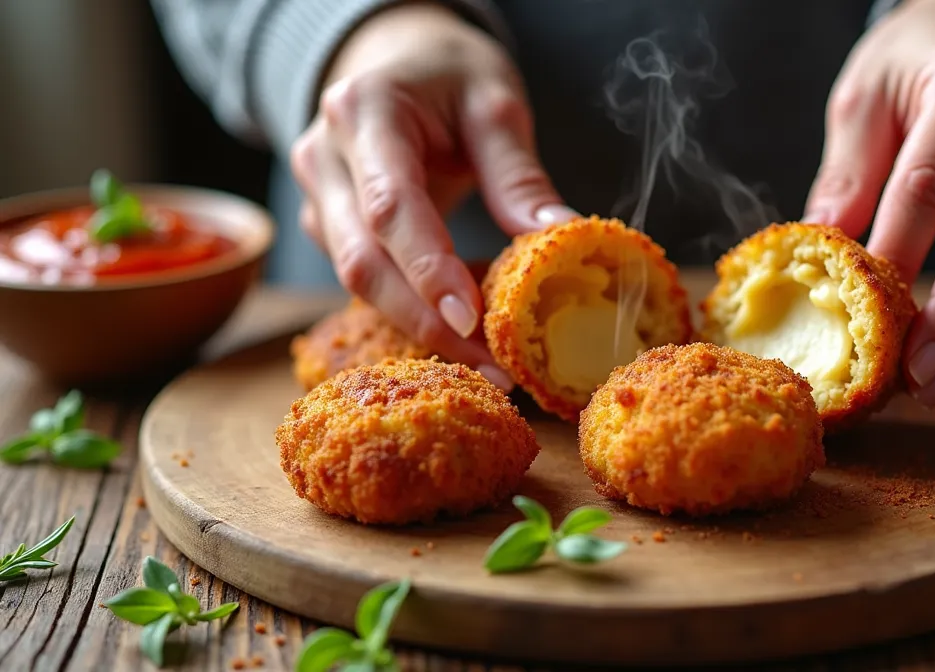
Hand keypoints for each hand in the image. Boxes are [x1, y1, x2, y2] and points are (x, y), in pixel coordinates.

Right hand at [290, 3, 577, 388]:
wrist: (397, 56)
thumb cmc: (447, 73)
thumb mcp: (493, 102)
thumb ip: (517, 171)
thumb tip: (558, 235)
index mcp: (364, 113)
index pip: (391, 206)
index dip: (428, 269)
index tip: (473, 319)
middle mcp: (324, 156)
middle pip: (361, 259)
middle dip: (426, 321)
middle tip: (491, 366)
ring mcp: (318, 194)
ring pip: (356, 278)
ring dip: (420, 325)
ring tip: (486, 362)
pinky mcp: (328, 223)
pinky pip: (365, 277)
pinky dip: (411, 309)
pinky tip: (460, 335)